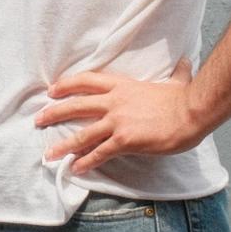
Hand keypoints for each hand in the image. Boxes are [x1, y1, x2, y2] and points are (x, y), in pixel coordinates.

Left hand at [37, 61, 202, 170]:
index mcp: (123, 85)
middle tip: (38, 120)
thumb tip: (186, 62)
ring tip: (49, 154)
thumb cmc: (185, 98)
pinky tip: (75, 169)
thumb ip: (177, 73)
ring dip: (63, 145)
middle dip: (54, 113)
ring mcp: (118, 121)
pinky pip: (99, 153)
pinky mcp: (125, 140)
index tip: (52, 90)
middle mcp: (115, 101)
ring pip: (82, 134)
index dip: (67, 85)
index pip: (87, 81)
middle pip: (76, 105)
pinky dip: (86, 162)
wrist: (192, 112)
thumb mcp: (177, 80)